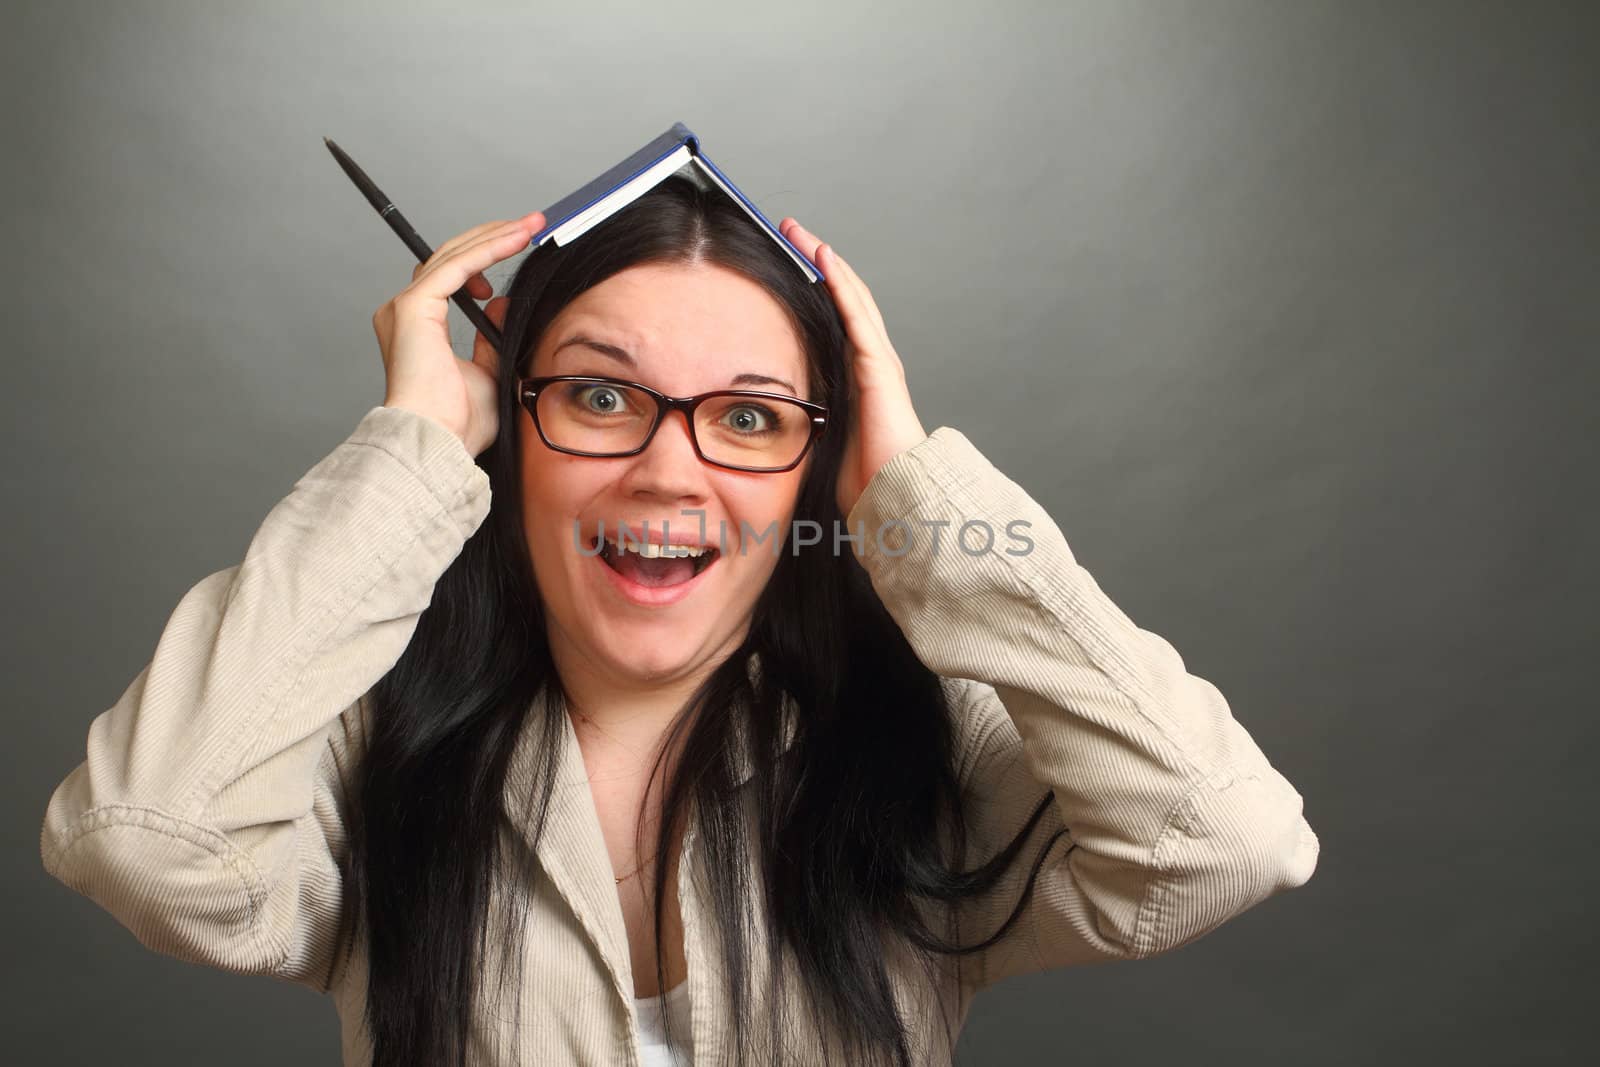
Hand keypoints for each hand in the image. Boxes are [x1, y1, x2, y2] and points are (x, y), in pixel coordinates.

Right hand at [371, 211, 544, 455]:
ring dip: (494, 236)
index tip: (519, 245)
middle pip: (451, 257)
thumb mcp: (487, 373)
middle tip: (531, 225)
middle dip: (492, 237)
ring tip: (531, 226)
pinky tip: (516, 238)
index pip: (452, 276)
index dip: (485, 257)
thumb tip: (500, 307)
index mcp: (418, 327)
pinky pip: (457, 266)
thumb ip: (491, 339)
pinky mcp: (414, 307)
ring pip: (453, 255)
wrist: (437, 441)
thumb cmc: (458, 423)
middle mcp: (405, 311)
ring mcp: (406, 306)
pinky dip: (488, 250)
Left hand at [778, 218, 927, 515]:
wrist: (895, 497)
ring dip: (826, 261)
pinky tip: (824, 256)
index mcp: (858, 380)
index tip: (788, 267)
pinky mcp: (877, 366)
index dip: (815, 290)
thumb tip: (771, 431)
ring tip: (799, 232)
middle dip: (818, 263)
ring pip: (851, 296)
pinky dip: (840, 282)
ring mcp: (877, 361)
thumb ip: (807, 426)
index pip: (835, 321)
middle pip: (844, 298)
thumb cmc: (866, 483)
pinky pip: (856, 314)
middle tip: (790, 234)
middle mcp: (871, 363)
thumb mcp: (825, 444)